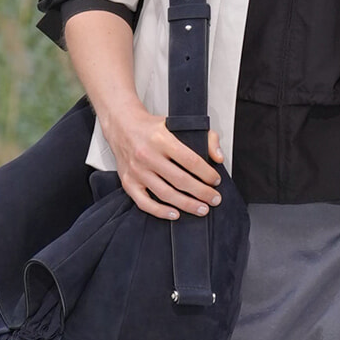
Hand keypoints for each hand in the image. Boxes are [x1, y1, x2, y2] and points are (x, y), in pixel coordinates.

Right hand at [103, 102, 224, 218]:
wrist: (121, 126)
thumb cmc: (151, 128)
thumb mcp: (178, 124)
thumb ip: (204, 137)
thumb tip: (218, 157)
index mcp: (161, 139)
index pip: (190, 161)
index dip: (207, 174)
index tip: (216, 181)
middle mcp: (147, 155)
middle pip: (180, 180)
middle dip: (202, 192)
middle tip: (214, 199)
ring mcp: (136, 171)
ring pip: (165, 194)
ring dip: (186, 204)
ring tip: (202, 208)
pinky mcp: (128, 182)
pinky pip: (144, 203)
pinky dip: (160, 212)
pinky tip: (175, 214)